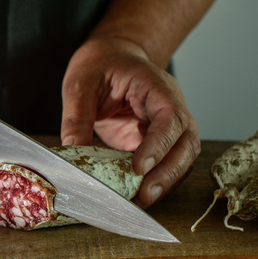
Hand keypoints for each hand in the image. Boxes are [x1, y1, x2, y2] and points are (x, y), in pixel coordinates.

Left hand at [59, 36, 199, 207]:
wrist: (110, 57)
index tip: (140, 167)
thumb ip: (77, 115)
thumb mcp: (81, 84)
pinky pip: (166, 161)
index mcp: (156, 87)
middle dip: (169, 172)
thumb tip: (71, 149)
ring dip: (167, 180)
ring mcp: (167, 125)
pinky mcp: (157, 139)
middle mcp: (170, 106)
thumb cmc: (99, 65)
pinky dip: (157, 178)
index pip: (170, 118)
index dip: (159, 145)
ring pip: (182, 156)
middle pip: (186, 142)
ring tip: (142, 200)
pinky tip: (139, 193)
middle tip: (145, 195)